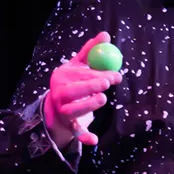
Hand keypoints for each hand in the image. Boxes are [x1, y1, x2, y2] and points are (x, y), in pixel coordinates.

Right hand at [44, 31, 122, 146]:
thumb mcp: (79, 64)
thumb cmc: (73, 80)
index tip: (115, 73)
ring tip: (102, 99)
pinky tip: (95, 140)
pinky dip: (85, 137)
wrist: (58, 104)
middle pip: (73, 91)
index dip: (97, 72)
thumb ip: (92, 50)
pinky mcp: (69, 126)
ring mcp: (62, 111)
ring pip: (74, 110)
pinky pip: (77, 132)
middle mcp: (58, 94)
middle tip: (108, 82)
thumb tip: (105, 34)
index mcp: (61, 76)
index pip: (79, 74)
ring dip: (88, 106)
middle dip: (92, 86)